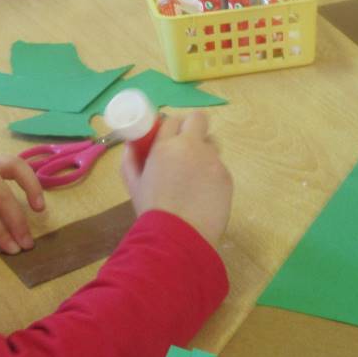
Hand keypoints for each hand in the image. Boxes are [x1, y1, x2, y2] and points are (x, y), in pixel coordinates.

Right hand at [122, 113, 230, 247]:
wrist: (178, 237)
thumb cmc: (152, 212)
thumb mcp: (134, 185)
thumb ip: (130, 161)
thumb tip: (131, 146)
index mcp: (165, 146)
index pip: (173, 120)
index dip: (172, 128)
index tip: (170, 138)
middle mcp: (192, 147)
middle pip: (199, 119)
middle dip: (194, 129)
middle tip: (187, 147)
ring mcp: (212, 161)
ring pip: (212, 144)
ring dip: (205, 152)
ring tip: (195, 175)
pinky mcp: (226, 176)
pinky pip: (219, 167)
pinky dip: (212, 175)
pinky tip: (204, 194)